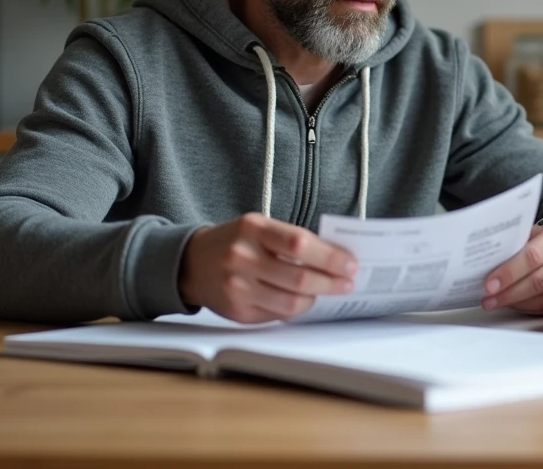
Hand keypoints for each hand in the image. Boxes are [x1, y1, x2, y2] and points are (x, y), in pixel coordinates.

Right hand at [179, 213, 357, 323]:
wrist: (192, 262)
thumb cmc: (237, 241)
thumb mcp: (260, 228)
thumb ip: (291, 240)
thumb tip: (335, 258)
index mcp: (253, 229)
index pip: (299, 244)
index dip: (330, 257)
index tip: (350, 264)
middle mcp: (242, 258)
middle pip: (298, 277)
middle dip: (330, 282)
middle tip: (348, 283)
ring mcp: (237, 288)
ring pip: (291, 303)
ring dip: (316, 298)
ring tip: (328, 291)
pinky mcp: (238, 312)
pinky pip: (277, 315)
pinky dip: (296, 309)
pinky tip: (304, 300)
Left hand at [482, 223, 542, 313]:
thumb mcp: (534, 232)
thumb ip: (516, 244)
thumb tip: (485, 261)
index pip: (533, 256)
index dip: (510, 272)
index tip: (489, 283)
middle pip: (539, 281)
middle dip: (509, 292)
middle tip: (488, 297)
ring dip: (515, 303)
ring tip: (494, 302)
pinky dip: (526, 308)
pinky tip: (511, 304)